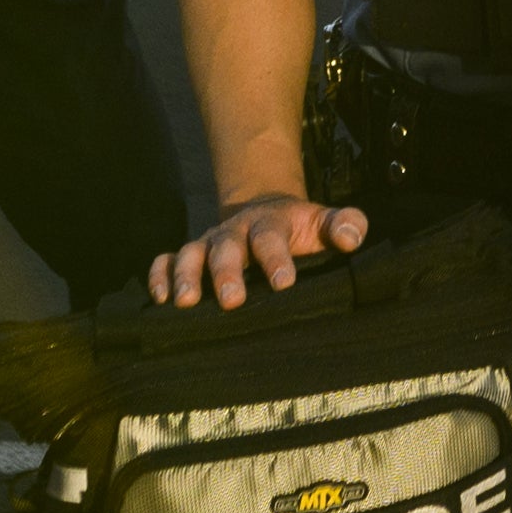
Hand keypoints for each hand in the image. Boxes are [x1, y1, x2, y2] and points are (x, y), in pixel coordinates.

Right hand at [151, 190, 367, 308]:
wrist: (266, 210)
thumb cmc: (300, 229)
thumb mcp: (324, 221)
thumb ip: (346, 224)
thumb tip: (352, 239)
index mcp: (270, 223)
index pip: (272, 237)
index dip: (277, 257)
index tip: (284, 282)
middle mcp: (235, 232)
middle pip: (227, 248)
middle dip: (227, 273)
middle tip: (233, 301)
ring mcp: (208, 243)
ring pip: (191, 254)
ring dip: (186, 276)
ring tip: (186, 303)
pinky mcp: (188, 255)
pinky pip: (166, 260)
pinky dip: (160, 275)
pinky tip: (160, 299)